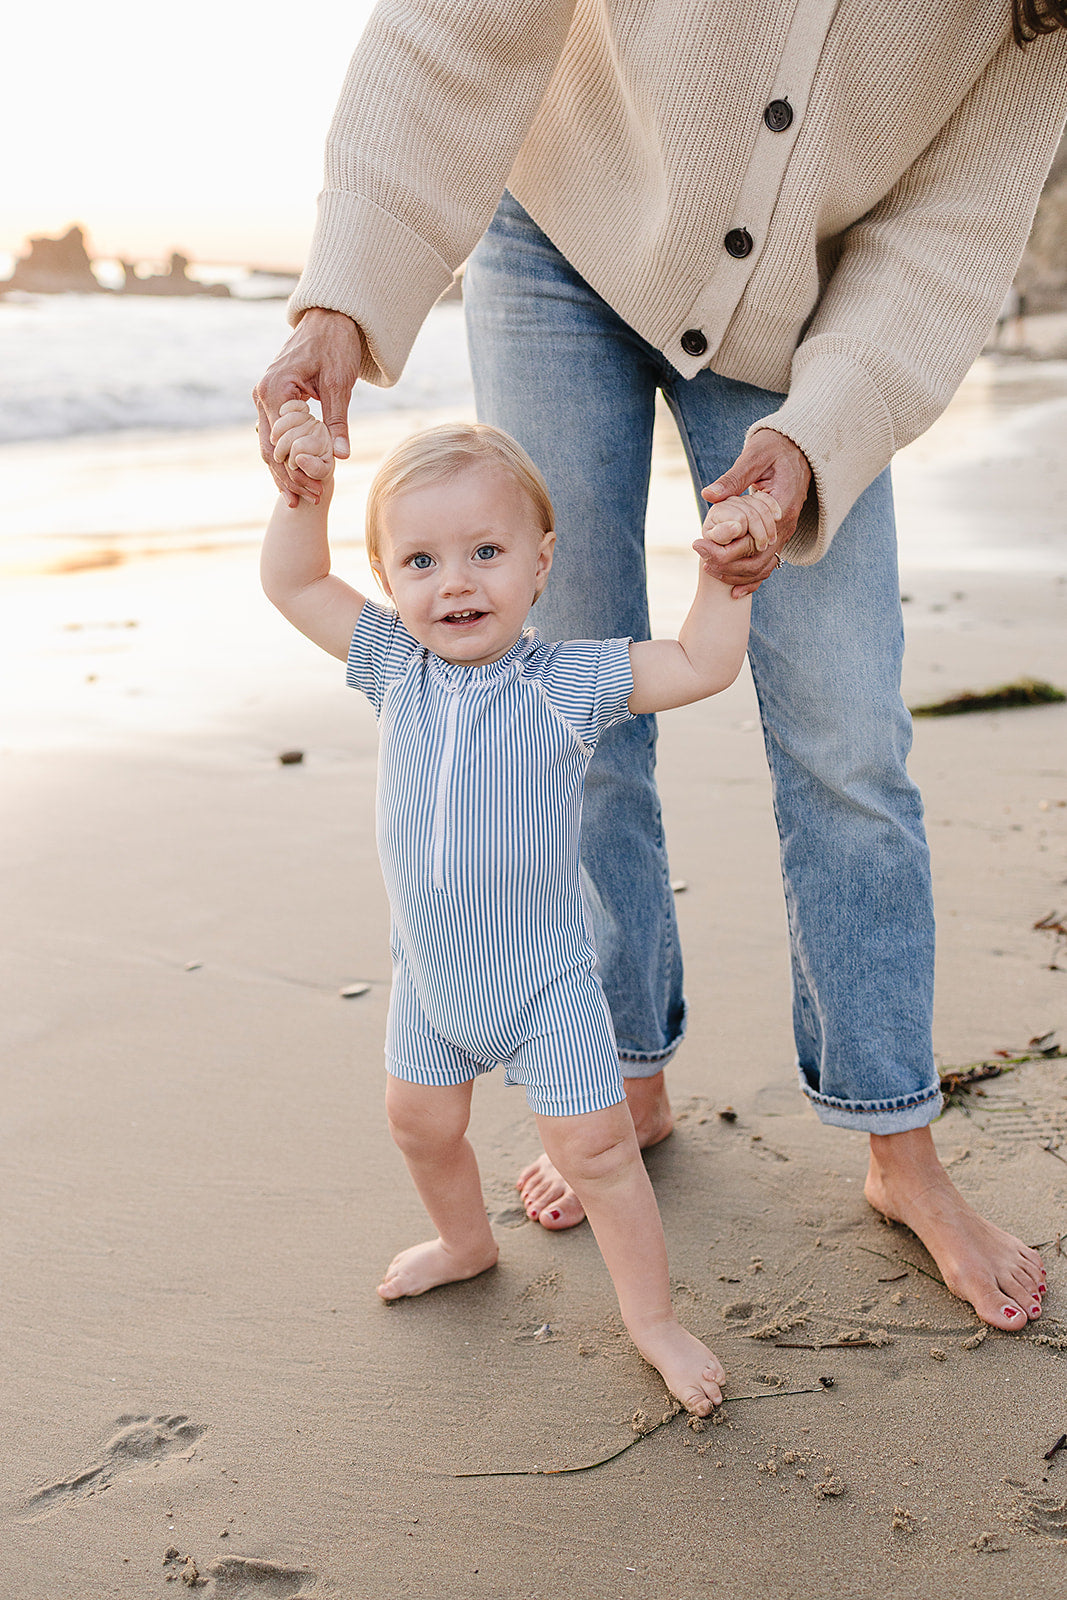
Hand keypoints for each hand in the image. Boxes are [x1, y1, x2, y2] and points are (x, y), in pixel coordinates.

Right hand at [253, 308, 363, 505]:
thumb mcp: (339, 384)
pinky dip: (283, 455)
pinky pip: (274, 433)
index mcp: (275, 390)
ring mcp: (264, 396)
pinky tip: (294, 476)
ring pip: (268, 444)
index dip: (296, 471)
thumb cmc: (335, 346)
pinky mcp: (272, 398)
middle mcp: (262, 394)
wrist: (329, 319)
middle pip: (269, 448)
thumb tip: (341, 456)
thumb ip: (337, 421)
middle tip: (306, 502)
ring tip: (298, 498)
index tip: (315, 491)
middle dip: (287, 477)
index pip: (281, 443)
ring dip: (283, 471)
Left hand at [698, 430, 811, 596]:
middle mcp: (786, 525)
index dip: (724, 549)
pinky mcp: (780, 535)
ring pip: (763, 567)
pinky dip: (752, 579)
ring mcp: (786, 533)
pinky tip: (734, 591)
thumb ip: (733, 477)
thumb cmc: (775, 448)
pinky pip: (769, 564)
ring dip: (736, 575)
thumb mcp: (754, 456)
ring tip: (709, 568)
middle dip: (726, 565)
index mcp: (780, 507)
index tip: (698, 544)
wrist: (799, 448)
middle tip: (699, 558)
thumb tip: (708, 495)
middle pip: (757, 560)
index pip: (752, 541)